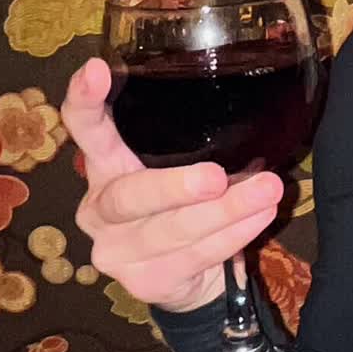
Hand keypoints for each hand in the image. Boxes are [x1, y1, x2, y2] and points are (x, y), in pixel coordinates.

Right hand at [60, 56, 283, 314]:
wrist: (191, 281)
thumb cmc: (186, 210)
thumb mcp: (178, 169)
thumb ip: (191, 145)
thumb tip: (254, 112)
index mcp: (105, 168)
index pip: (85, 129)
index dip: (85, 101)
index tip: (99, 70)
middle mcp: (99, 209)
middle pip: (130, 195)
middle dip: (176, 187)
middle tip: (216, 177)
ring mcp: (116, 250)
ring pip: (171, 230)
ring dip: (225, 212)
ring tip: (267, 192)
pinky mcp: (144, 281)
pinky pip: (195, 256)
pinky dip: (233, 236)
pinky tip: (260, 217)